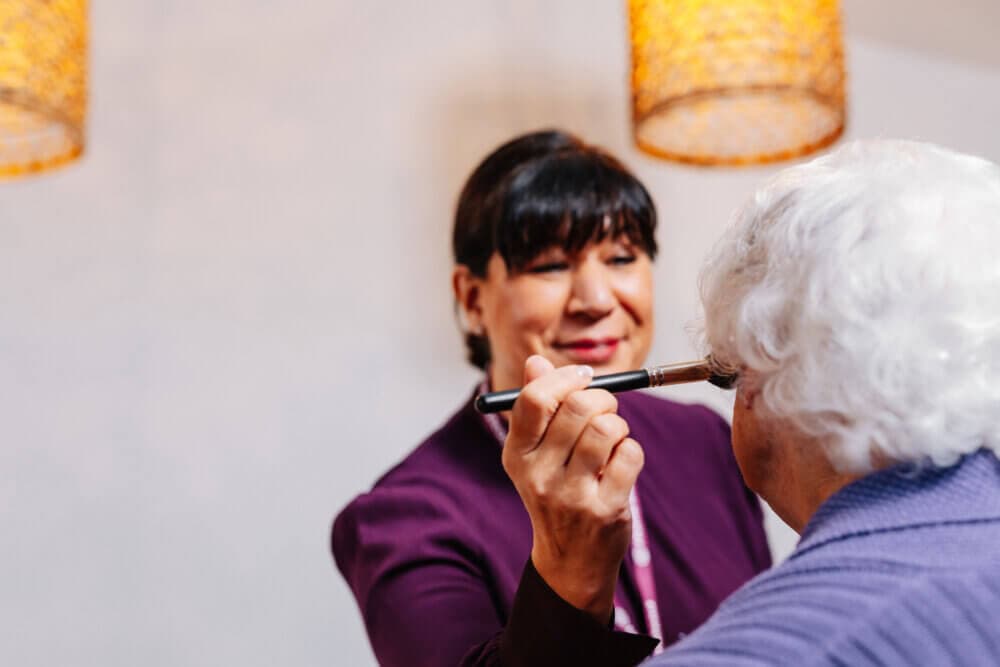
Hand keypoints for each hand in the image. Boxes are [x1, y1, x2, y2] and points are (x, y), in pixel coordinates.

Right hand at [502, 355, 644, 623]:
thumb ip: (537, 406)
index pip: (535, 399)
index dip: (565, 378)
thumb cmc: (557, 492)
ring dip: (618, 426)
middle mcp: (538, 474)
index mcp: (516, 454)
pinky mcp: (605, 509)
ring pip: (608, 428)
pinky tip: (619, 464)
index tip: (582, 378)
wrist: (570, 560)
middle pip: (579, 407)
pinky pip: (630, 454)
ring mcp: (571, 495)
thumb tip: (536, 361)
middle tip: (605, 409)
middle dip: (603, 399)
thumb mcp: (535, 453)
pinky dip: (631, 450)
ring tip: (612, 440)